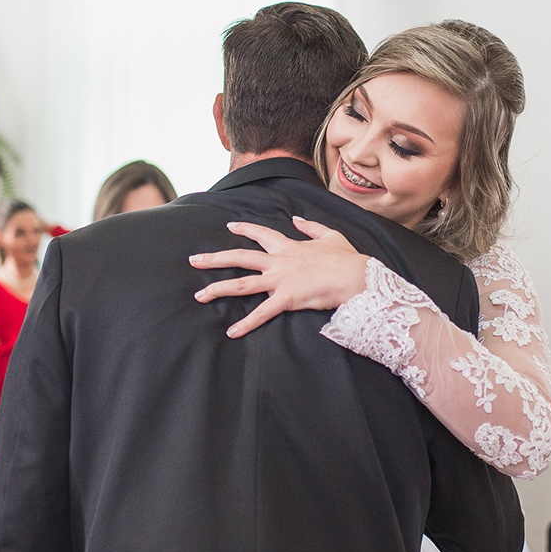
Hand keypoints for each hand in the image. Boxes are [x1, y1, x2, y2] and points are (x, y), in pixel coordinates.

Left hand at [189, 217, 369, 338]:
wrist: (356, 277)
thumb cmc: (347, 258)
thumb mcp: (330, 236)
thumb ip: (311, 227)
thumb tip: (298, 219)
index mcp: (288, 246)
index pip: (261, 234)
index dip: (244, 229)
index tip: (229, 227)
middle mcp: (279, 261)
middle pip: (240, 257)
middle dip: (215, 259)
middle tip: (194, 260)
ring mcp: (280, 280)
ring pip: (242, 284)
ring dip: (219, 289)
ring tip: (200, 295)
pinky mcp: (286, 299)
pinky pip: (262, 313)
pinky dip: (246, 324)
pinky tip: (232, 332)